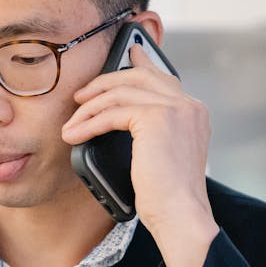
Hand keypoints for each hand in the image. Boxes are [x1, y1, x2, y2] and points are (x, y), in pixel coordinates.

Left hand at [62, 44, 218, 266]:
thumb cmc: (168, 197)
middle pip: (138, 77)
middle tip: (81, 94)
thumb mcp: (162, 156)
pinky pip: (113, 112)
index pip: (163, 78)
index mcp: (193, 112)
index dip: (142, 63)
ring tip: (71, 124)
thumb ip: (152, 131)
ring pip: (121, 93)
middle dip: (104, 83)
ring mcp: (176, 109)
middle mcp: (189, 105)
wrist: (181, 216)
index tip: (128, 51)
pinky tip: (75, 135)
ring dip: (89, 109)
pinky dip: (89, 123)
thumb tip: (120, 117)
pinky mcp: (157, 119)